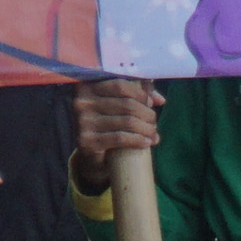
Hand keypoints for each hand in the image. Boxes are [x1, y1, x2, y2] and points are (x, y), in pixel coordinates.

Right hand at [67, 78, 162, 193]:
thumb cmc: (106, 123)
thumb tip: (159, 100)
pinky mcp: (86, 141)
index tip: (151, 103)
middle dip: (147, 114)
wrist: (89, 154)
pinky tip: (147, 142)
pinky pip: (120, 138)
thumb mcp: (117, 104)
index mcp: (86, 86)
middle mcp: (81, 102)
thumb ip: (136, 95)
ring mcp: (82, 122)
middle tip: (153, 123)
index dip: (140, 94)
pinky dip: (138, 140)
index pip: (120, 85)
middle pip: (126, 104)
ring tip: (154, 135)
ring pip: (127, 122)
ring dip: (147, 129)